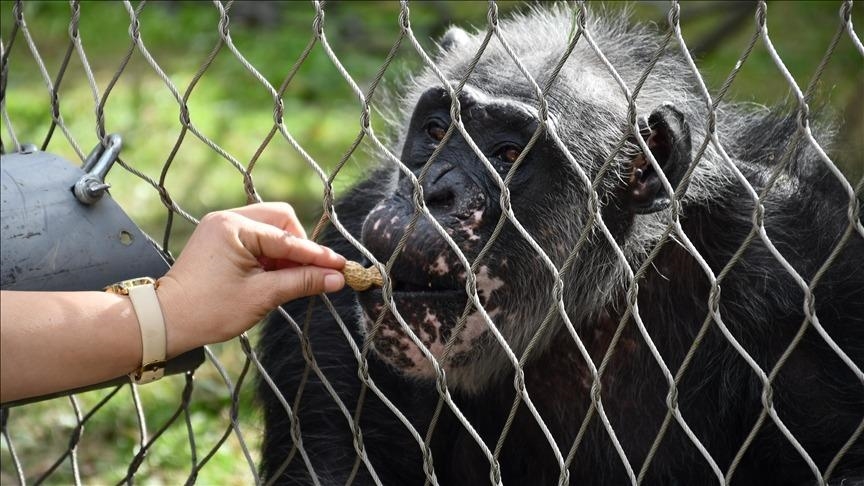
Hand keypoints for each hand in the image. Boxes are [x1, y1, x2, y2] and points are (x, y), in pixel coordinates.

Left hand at [156, 203, 344, 356]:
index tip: (341, 267)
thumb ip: (301, 282)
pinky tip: (273, 276)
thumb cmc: (209, 310)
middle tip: (310, 273)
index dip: (317, 256)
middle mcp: (227, 218)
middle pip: (282, 220)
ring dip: (285, 251)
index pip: (289, 239)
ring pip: (270, 228)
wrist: (166, 320)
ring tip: (288, 280)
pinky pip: (256, 237)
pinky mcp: (220, 238)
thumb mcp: (262, 297)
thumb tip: (336, 278)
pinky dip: (270, 254)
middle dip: (300, 246)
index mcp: (235, 227)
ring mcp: (221, 226)